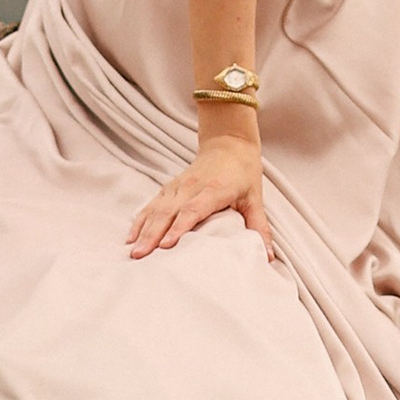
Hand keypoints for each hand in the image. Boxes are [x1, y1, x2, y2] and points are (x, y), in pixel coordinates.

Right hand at [127, 122, 270, 259]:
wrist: (229, 143)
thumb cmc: (244, 172)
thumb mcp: (255, 198)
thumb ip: (260, 227)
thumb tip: (268, 256)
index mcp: (214, 190)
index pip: (193, 210)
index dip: (179, 228)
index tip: (166, 246)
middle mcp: (192, 187)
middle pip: (168, 212)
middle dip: (152, 234)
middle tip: (139, 256)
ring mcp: (178, 186)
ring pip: (156, 208)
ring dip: (143, 229)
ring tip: (132, 250)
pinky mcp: (171, 187)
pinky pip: (152, 204)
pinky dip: (141, 219)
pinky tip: (131, 235)